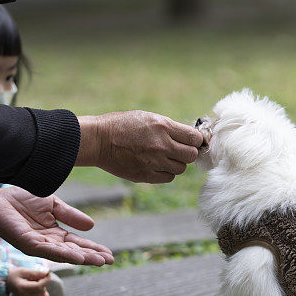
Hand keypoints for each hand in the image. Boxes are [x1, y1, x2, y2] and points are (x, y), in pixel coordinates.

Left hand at [0, 183, 113, 265]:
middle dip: (92, 257)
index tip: (109, 255)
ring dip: (82, 258)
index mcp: (55, 234)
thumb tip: (91, 226)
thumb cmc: (21, 200)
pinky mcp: (27, 244)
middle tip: (109, 261)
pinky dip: (64, 254)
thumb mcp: (52, 205)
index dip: (94, 249)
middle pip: (74, 252)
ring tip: (98, 261)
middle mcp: (48, 243)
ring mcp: (38, 245)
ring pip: (64, 254)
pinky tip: (77, 256)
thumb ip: (70, 215)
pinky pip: (48, 250)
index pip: (78, 244)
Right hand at [7, 267, 50, 295]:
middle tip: (36, 277)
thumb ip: (35, 273)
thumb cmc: (14, 275)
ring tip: (35, 283)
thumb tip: (46, 273)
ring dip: (43, 288)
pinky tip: (38, 289)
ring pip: (43, 295)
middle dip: (43, 282)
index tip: (48, 274)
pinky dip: (43, 294)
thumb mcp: (23, 271)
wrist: (6, 282)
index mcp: (22, 288)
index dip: (46, 280)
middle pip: (42, 290)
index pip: (39, 287)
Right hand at [76, 111, 202, 182]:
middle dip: (188, 152)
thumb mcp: (148, 117)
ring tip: (164, 157)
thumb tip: (188, 137)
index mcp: (163, 126)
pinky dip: (166, 172)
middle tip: (179, 150)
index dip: (196, 140)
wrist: (99, 140)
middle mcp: (162, 145)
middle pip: (191, 155)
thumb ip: (169, 128)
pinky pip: (168, 177)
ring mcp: (155, 162)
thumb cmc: (122, 125)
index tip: (192, 141)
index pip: (194, 138)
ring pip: (181, 168)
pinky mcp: (147, 175)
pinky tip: (156, 165)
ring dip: (176, 163)